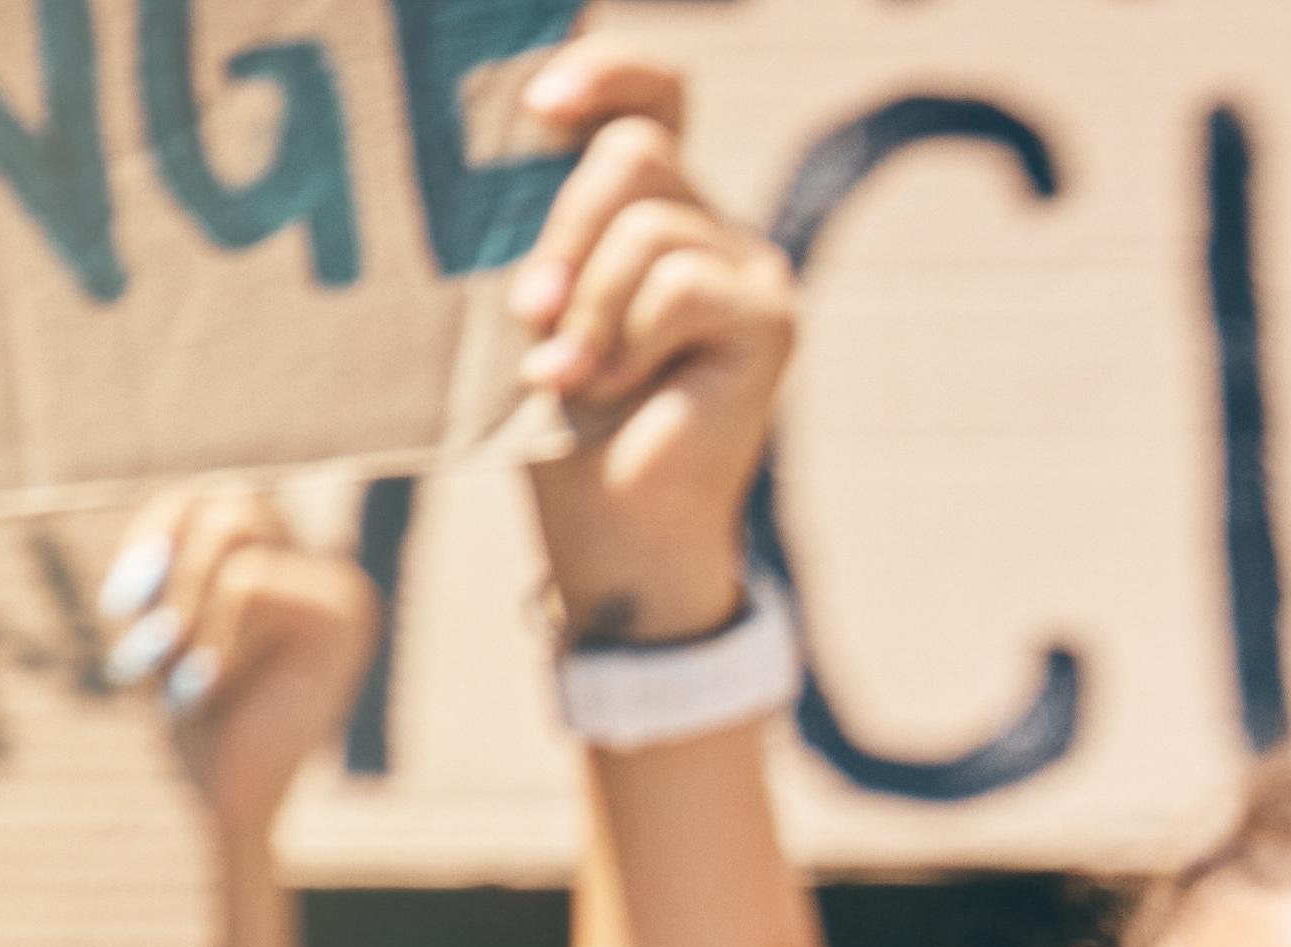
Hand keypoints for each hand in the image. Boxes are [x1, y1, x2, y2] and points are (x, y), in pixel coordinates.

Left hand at [111, 480, 376, 842]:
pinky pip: (248, 584)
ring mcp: (342, 590)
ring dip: (185, 609)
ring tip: (186, 680)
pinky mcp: (346, 617)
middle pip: (230, 502)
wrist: (233, 801)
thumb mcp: (169, 623)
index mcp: (288, 567)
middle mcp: (323, 570)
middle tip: (149, 647)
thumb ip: (170, 563)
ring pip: (234, 535)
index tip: (117, 606)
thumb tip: (160, 547)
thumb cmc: (202, 717)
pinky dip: (210, 638)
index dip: (155, 533)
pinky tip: (212, 690)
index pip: (212, 501)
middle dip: (173, 573)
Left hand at [511, 47, 798, 654]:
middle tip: (526, 312)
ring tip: (565, 373)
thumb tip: (520, 146)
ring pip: (650, 223)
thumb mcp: (534, 298)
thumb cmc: (560, 420)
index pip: (652, 93)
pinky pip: (678, 284)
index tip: (539, 104)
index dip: (606, 70)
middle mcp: (711, 222)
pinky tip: (609, 388)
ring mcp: (750, 267)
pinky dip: (625, 337)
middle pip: (638, 149)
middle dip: (564, 227)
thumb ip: (542, 225)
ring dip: (587, 302)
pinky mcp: (769, 319)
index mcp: (652, 203)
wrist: (611, 532)